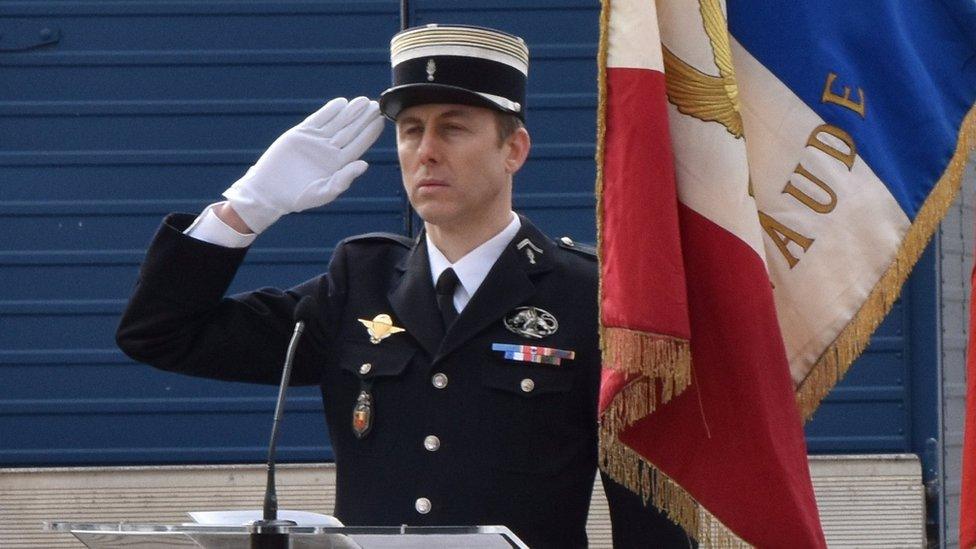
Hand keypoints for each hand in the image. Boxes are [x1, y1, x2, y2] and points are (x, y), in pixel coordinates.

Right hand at [222, 96, 384, 233]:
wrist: (270, 191)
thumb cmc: (298, 197)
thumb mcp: (324, 192)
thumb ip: (344, 178)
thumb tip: (365, 164)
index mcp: (338, 164)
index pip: (359, 144)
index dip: (370, 133)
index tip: (381, 121)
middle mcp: (329, 150)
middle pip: (351, 130)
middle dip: (364, 118)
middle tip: (377, 106)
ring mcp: (316, 141)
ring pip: (337, 122)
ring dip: (350, 111)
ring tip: (364, 101)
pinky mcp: (300, 134)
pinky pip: (318, 119)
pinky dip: (329, 111)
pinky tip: (341, 103)